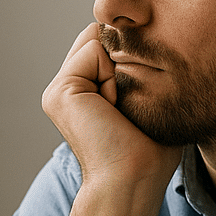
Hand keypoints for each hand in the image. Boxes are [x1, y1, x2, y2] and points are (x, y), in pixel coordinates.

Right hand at [42, 25, 182, 215]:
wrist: (132, 179)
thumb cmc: (152, 150)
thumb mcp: (153, 101)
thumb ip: (144, 69)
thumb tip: (154, 41)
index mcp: (89, 90)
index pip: (115, 44)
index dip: (137, 59)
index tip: (142, 100)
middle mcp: (71, 87)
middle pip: (105, 36)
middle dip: (127, 60)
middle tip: (128, 106)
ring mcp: (61, 89)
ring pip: (99, 37)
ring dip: (121, 68)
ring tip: (120, 107)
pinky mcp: (61, 90)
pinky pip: (94, 49)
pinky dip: (112, 76)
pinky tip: (111, 108)